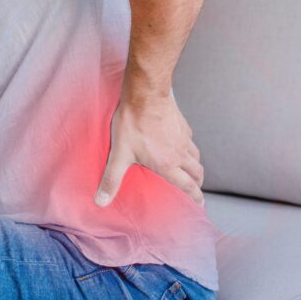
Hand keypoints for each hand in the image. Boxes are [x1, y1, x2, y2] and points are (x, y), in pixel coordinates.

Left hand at [95, 92, 204, 206]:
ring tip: (191, 170)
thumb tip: (100, 201)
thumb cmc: (133, 123)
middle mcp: (180, 153)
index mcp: (168, 164)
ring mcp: (183, 137)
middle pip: (197, 172)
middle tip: (195, 188)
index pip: (188, 186)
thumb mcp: (120, 154)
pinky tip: (181, 145)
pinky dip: (189, 148)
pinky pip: (190, 140)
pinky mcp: (182, 124)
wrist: (145, 94)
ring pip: (196, 156)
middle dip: (197, 183)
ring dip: (195, 166)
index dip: (195, 197)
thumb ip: (112, 179)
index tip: (199, 205)